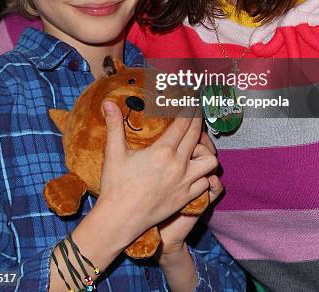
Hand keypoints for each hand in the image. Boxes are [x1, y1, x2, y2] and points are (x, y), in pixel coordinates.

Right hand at [96, 102, 217, 245]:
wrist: (119, 220)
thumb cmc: (115, 186)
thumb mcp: (114, 153)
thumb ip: (114, 125)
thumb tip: (108, 103)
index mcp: (162, 151)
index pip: (184, 123)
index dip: (190, 108)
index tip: (191, 99)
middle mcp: (178, 165)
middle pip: (197, 135)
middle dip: (199, 119)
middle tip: (197, 110)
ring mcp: (185, 183)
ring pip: (210, 161)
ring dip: (206, 150)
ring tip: (195, 146)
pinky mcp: (187, 198)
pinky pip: (206, 183)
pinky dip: (204, 174)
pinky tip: (195, 170)